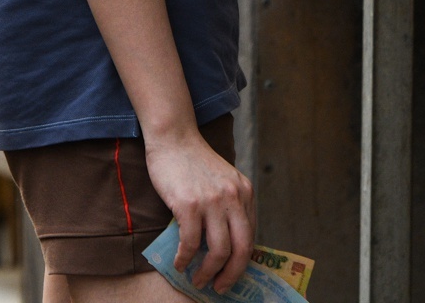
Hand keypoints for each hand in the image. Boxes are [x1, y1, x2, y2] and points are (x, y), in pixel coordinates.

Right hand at [144, 126, 254, 292]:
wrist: (173, 137)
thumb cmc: (194, 162)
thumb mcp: (224, 181)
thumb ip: (230, 206)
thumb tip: (226, 245)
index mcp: (245, 192)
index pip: (251, 237)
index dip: (241, 262)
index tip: (231, 275)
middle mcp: (234, 197)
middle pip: (241, 249)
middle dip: (231, 275)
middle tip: (219, 287)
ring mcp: (212, 201)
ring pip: (219, 251)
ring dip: (208, 272)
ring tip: (197, 279)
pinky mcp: (189, 204)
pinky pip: (191, 243)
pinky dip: (185, 259)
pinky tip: (179, 263)